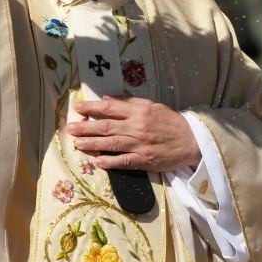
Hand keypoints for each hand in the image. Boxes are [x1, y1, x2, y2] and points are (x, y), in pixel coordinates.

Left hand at [66, 95, 199, 171]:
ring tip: (76, 143)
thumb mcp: (151, 105)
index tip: (78, 108)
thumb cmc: (170, 121)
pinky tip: (96, 161)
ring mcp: (139, 145)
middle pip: (105, 127)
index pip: (109, 108)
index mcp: (138, 112)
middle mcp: (136, 127)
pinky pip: (123, 162)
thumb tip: (106, 99)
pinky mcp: (143, 161)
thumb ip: (128, 102)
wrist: (192, 141)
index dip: (91, 108)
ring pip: (110, 144)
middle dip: (85, 127)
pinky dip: (109, 162)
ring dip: (91, 144)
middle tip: (69, 128)